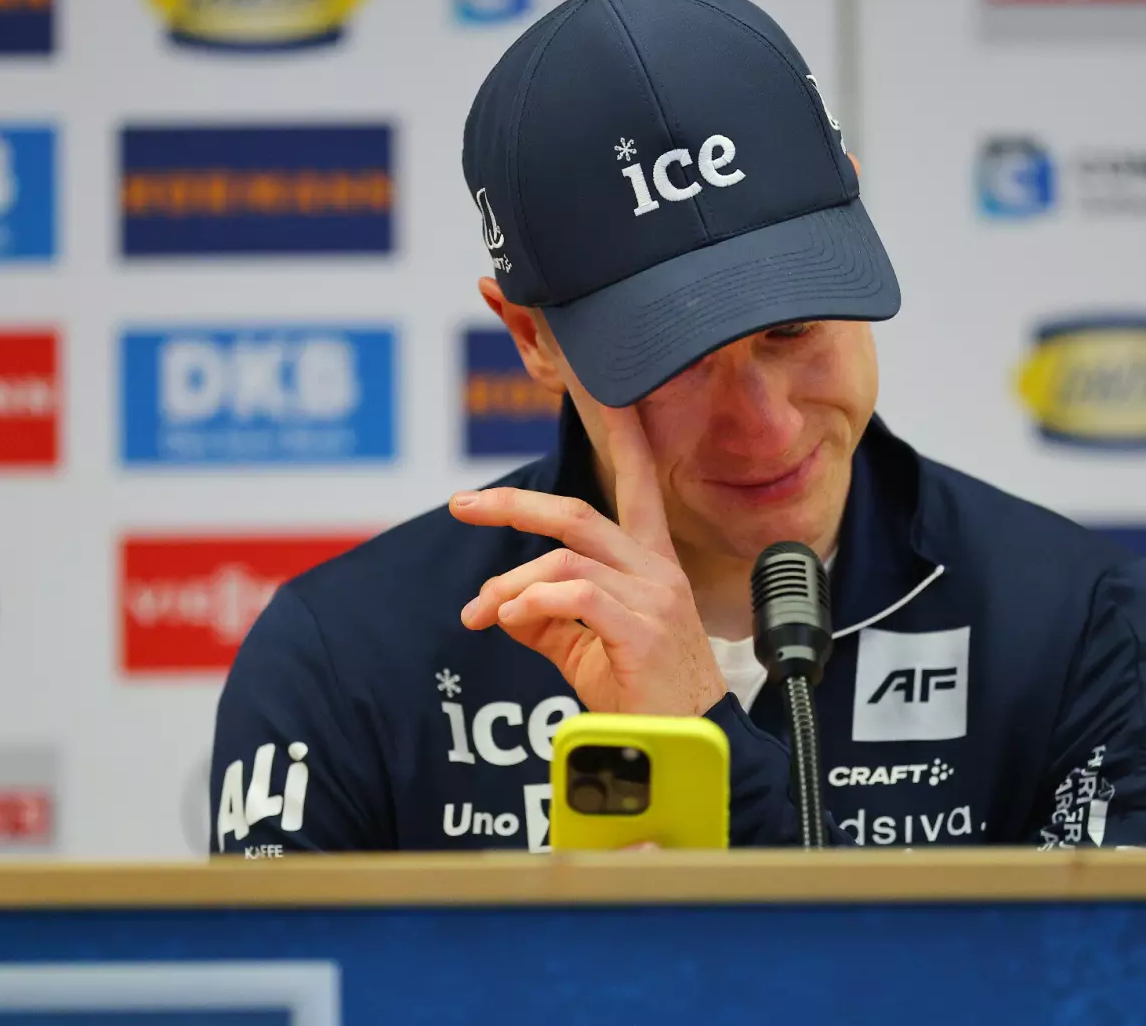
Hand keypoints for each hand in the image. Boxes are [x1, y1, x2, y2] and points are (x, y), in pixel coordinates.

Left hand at [450, 405, 727, 716]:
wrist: (683, 751)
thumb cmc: (642, 700)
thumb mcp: (584, 650)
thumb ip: (547, 619)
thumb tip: (500, 604)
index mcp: (649, 566)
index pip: (637, 487)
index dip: (626, 438)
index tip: (608, 395)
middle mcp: (655, 571)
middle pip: (576, 514)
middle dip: (513, 505)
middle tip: (462, 506)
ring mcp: (654, 598)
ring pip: (565, 561)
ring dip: (509, 586)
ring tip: (483, 612)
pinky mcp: (643, 629)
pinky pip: (575, 597)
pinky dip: (531, 604)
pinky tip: (508, 620)